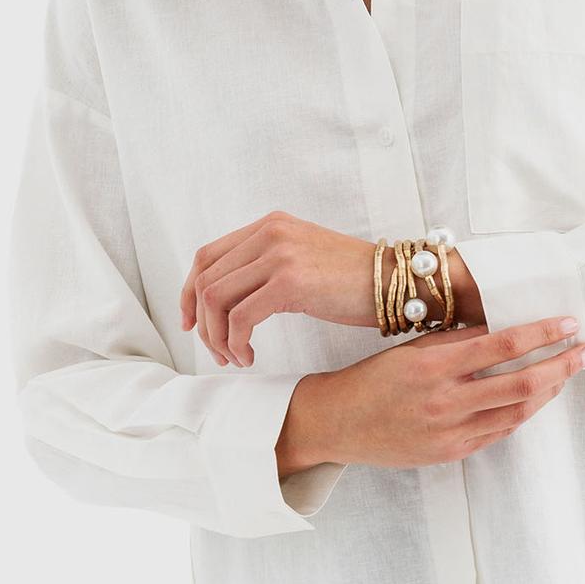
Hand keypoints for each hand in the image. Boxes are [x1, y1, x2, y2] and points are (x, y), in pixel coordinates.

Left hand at [180, 210, 376, 365]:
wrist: (395, 282)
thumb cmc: (354, 281)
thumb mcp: (301, 261)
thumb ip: (266, 267)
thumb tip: (229, 300)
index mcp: (269, 226)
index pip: (207, 257)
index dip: (189, 293)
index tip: (190, 323)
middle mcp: (270, 233)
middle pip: (206, 280)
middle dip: (203, 324)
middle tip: (218, 352)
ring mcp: (278, 254)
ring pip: (216, 299)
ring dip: (218, 337)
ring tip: (235, 357)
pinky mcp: (290, 281)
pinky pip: (241, 317)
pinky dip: (236, 342)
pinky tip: (249, 356)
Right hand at [296, 317, 584, 470]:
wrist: (338, 423)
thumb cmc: (375, 378)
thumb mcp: (414, 349)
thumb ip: (458, 340)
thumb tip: (505, 324)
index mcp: (435, 367)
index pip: (502, 346)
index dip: (541, 334)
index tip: (568, 324)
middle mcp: (446, 402)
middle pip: (522, 385)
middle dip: (562, 366)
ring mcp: (451, 432)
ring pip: (517, 413)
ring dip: (549, 391)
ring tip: (567, 372)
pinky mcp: (452, 453)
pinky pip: (499, 432)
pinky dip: (521, 413)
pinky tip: (535, 397)